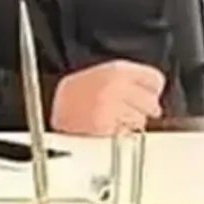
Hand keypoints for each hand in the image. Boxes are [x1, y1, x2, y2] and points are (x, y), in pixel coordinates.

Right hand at [50, 60, 165, 135]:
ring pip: (141, 121)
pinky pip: (126, 134)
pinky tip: (108, 128)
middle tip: (130, 110)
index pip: (155, 79)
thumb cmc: (74, 92)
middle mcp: (117, 86)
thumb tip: (152, 91)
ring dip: (132, 123)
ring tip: (116, 119)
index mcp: (117, 70)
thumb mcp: (102, 73)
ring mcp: (113, 107)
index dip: (152, 89)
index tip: (148, 94)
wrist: (48, 104)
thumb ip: (128, 78)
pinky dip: (121, 134)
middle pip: (152, 102)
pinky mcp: (106, 127)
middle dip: (144, 109)